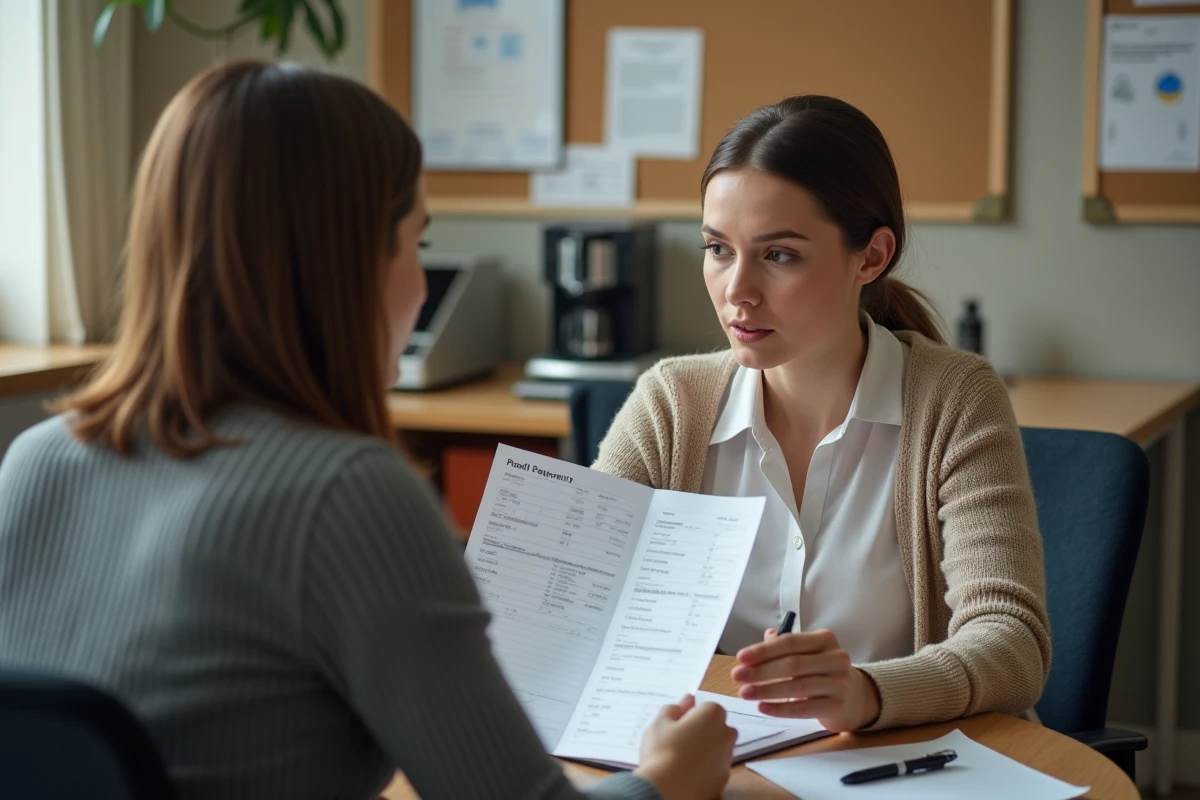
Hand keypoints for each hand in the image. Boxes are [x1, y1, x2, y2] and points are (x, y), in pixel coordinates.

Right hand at [634, 694, 735, 799]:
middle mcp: (726, 734)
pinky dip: (704, 767)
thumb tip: (686, 700)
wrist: (667, 789)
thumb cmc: (662, 752)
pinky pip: (714, 767)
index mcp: (713, 714)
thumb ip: (675, 708)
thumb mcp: (660, 722)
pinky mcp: (724, 779)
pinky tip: (686, 772)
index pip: (705, 707)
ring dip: (703, 749)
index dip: (689, 715)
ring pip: (716, 747)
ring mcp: (727, 757)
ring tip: (679, 758)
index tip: (675, 725)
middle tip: (676, 740)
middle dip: (700, 730)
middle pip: (715, 726)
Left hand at [731, 628, 881, 732]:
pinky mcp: (837, 706)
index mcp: (824, 639)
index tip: (741, 658)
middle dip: (761, 671)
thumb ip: (782, 647)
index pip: (790, 642)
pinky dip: (781, 709)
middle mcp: (836, 658)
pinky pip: (804, 709)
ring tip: (745, 693)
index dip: (763, 650)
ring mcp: (839, 683)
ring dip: (767, 690)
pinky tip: (763, 707)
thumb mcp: (806, 653)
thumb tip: (758, 645)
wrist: (855, 696)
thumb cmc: (821, 671)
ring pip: (797, 686)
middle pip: (792, 664)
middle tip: (737, 676)